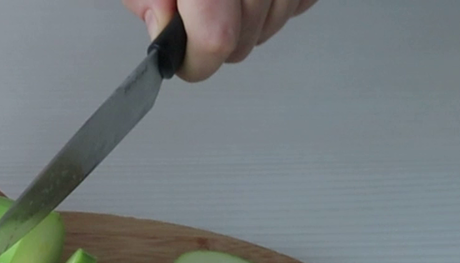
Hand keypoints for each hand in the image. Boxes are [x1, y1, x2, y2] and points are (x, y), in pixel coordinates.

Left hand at [122, 0, 318, 80]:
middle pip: (245, 40)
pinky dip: (274, 7)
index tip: (181, 59)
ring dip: (247, 25)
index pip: (216, 37)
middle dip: (217, 43)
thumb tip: (161, 31)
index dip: (195, 60)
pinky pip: (297, 6)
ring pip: (274, 27)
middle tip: (195, 18)